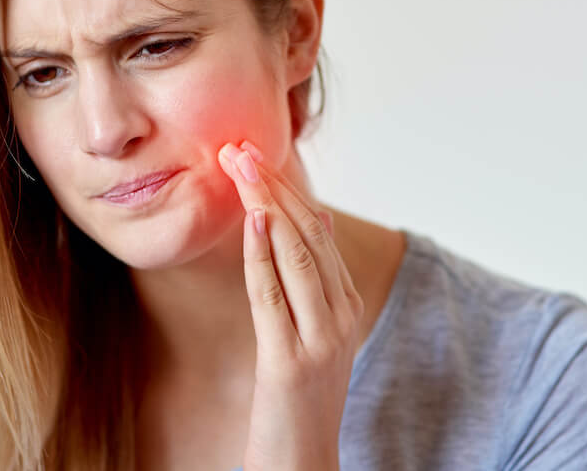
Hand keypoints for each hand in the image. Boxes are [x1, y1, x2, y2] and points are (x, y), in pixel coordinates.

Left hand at [217, 141, 364, 470]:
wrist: (303, 463)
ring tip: (240, 166)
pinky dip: (262, 252)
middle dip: (273, 184)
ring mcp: (322, 337)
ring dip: (265, 203)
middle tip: (241, 147)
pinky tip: (252, 219)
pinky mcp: (291, 360)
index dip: (287, 186)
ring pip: (295, 253)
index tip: (257, 153)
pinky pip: (273, 295)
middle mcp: (341, 313)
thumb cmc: (298, 393)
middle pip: (308, 232)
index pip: (317, 228)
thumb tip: (307, 216)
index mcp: (346, 301)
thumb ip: (309, 277)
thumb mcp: (311, 328)